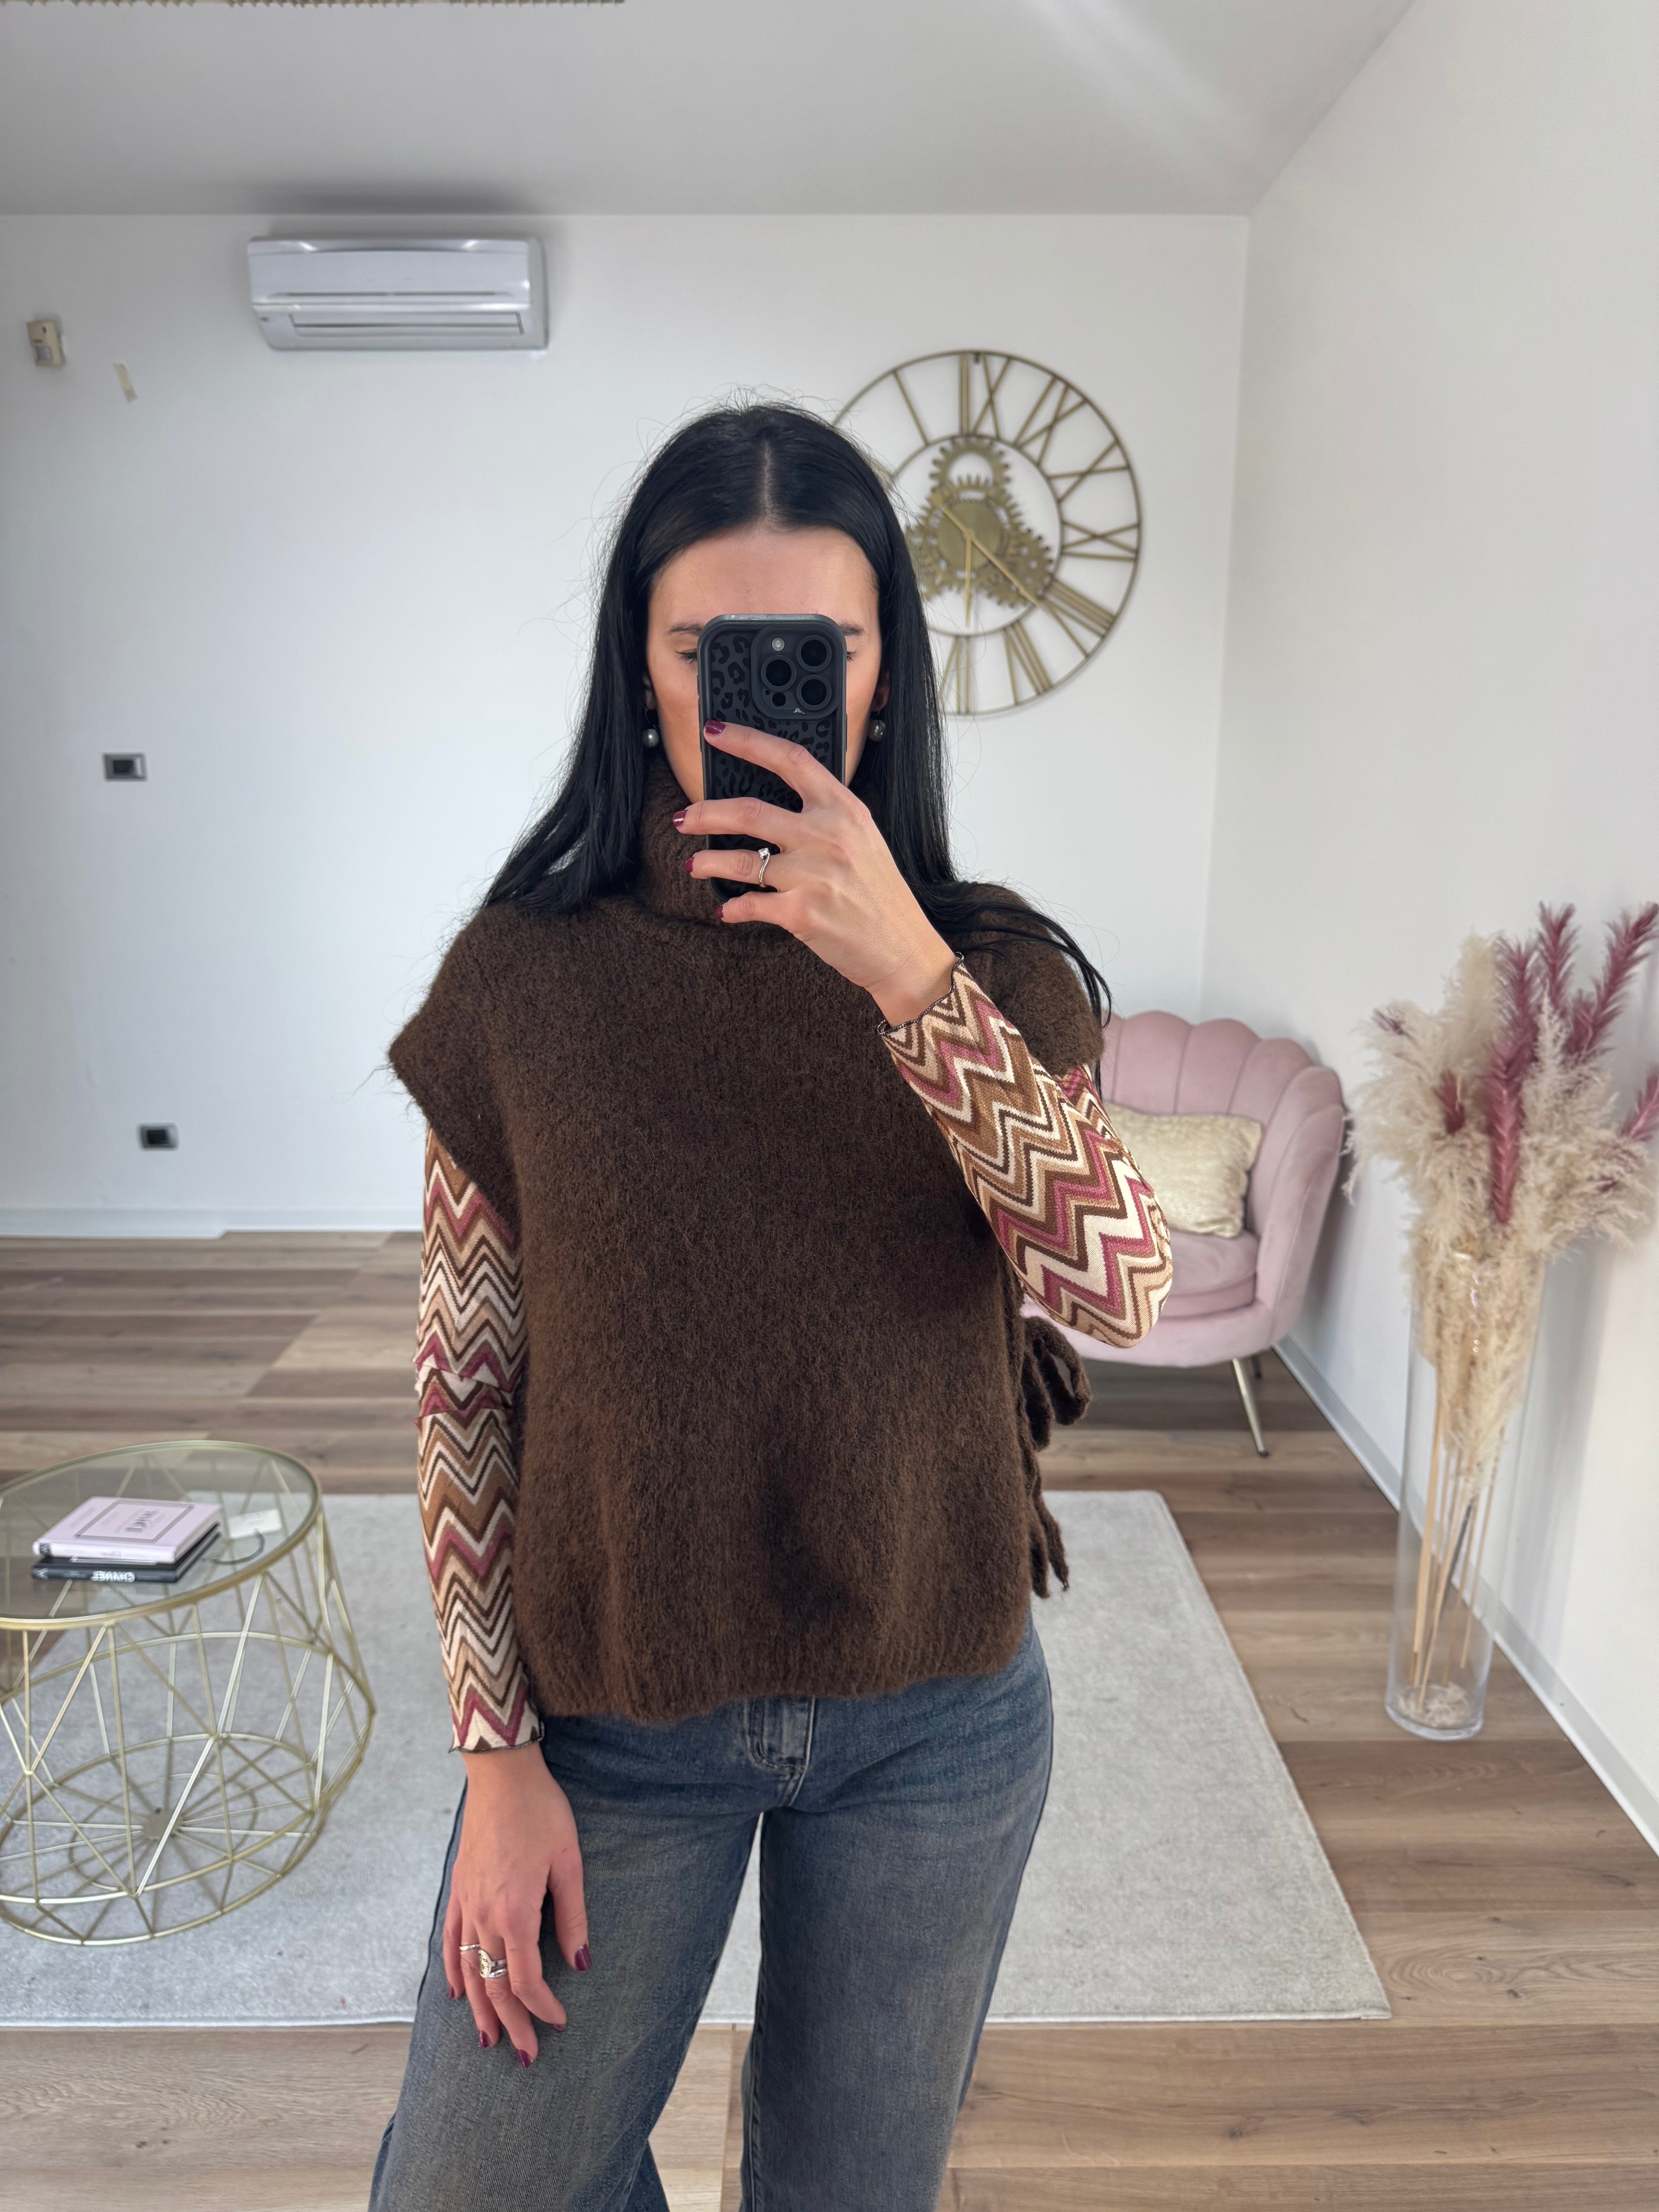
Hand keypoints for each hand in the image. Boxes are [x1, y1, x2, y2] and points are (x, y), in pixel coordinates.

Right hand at [444, 1743, 589, 2064]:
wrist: (502, 1775)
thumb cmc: (542, 1813)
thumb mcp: (569, 1862)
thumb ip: (571, 1916)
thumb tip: (579, 1963)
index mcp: (515, 1912)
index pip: (525, 1979)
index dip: (542, 2007)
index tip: (558, 2022)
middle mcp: (484, 1916)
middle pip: (495, 1985)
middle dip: (512, 2023)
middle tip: (527, 2055)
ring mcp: (465, 1904)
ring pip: (468, 1971)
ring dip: (479, 2009)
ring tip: (489, 2040)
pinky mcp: (457, 1890)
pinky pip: (450, 1941)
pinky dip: (453, 1971)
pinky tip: (456, 1993)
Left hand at [678, 722, 957, 1026]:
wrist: (903, 948)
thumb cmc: (881, 896)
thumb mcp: (864, 840)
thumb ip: (826, 816)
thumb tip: (776, 802)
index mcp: (844, 810)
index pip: (791, 759)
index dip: (748, 742)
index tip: (716, 734)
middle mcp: (828, 836)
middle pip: (749, 810)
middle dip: (706, 812)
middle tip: (685, 816)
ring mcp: (813, 875)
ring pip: (742, 860)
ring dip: (708, 862)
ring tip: (694, 865)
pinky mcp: (801, 913)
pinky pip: (749, 904)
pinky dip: (732, 908)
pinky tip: (727, 910)